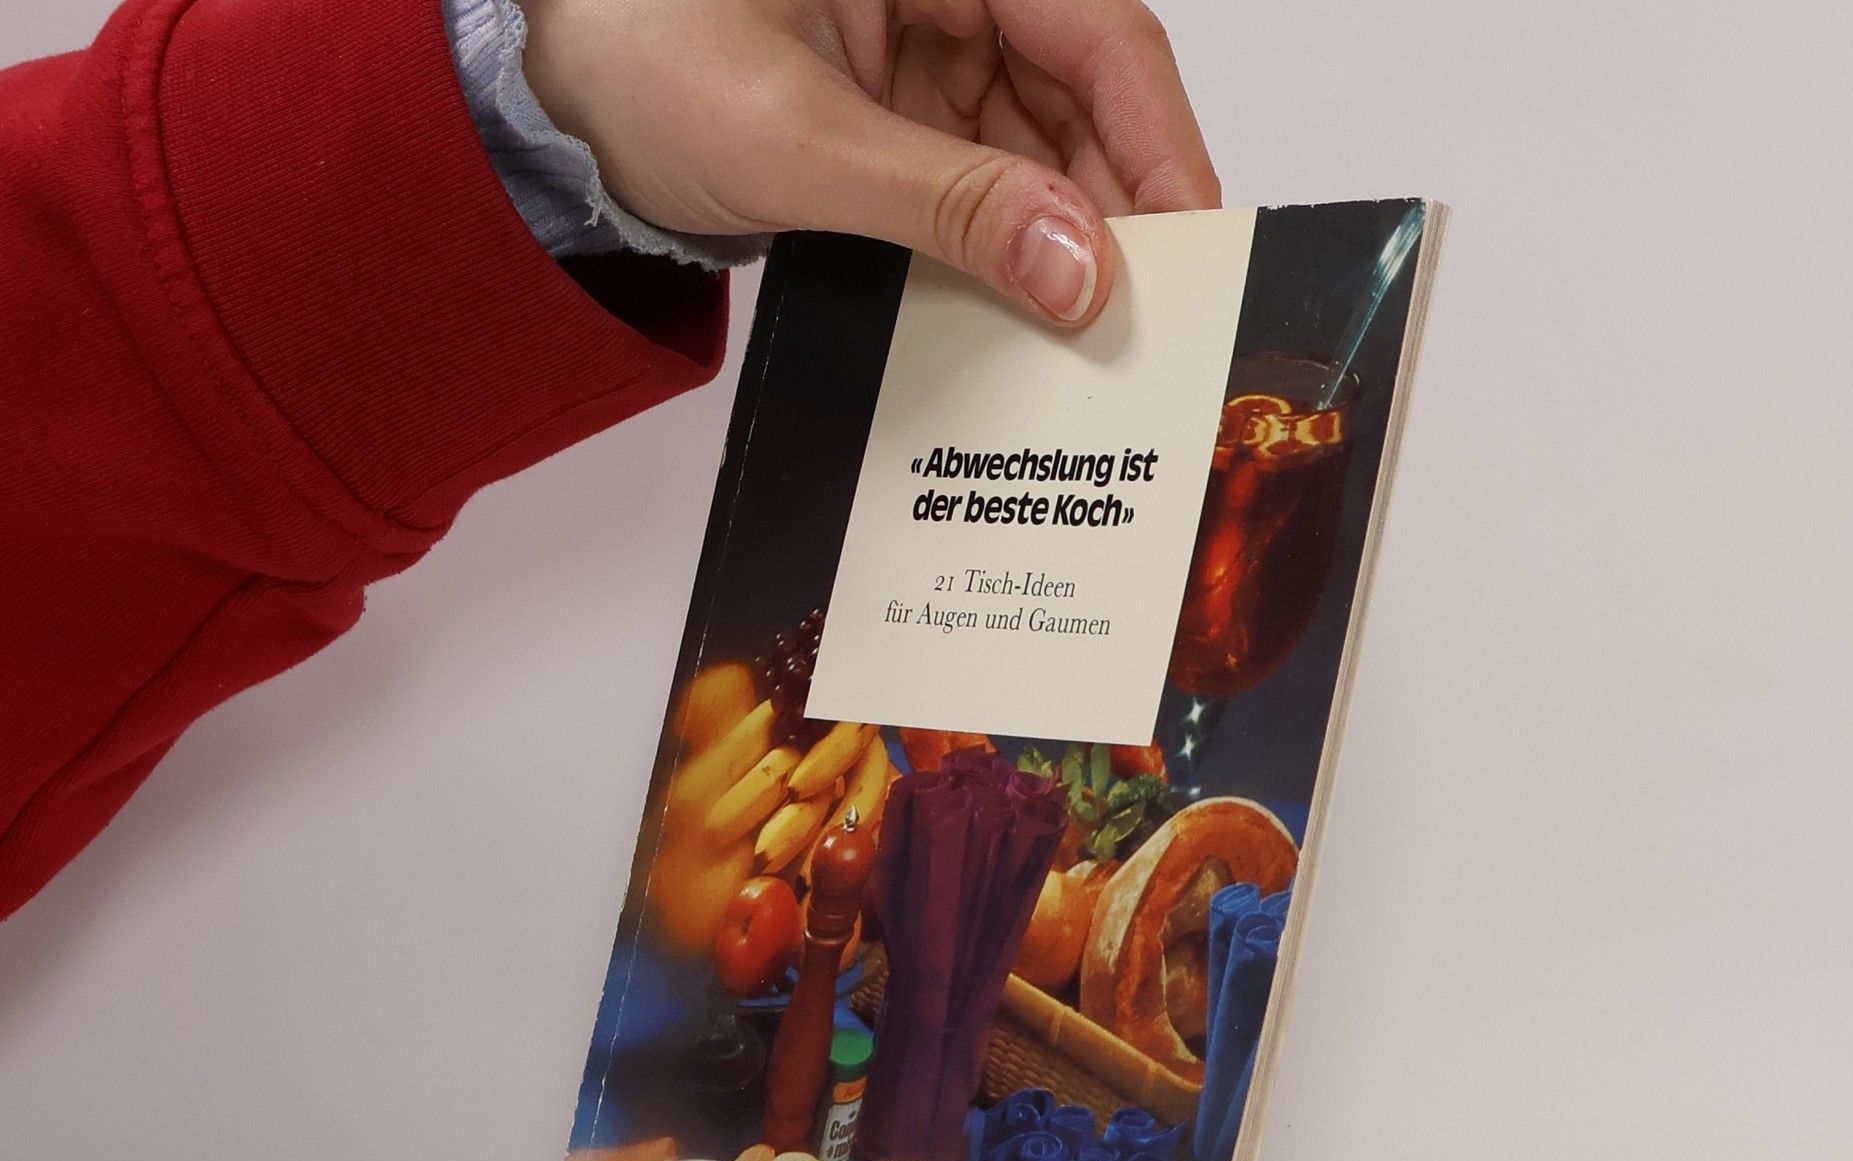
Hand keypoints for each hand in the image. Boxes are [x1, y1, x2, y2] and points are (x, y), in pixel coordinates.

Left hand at [519, 0, 1219, 326]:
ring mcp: (928, 47)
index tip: (1192, 247)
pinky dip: (1006, 241)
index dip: (1161, 143)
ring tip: (1083, 326)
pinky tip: (1019, 301)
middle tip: (1145, 314)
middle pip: (1086, 90)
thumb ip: (945, 204)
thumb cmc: (630, 61)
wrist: (547, 111)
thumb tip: (1074, 265)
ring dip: (1064, 233)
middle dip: (1117, 203)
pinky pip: (988, 175)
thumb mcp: (799, 141)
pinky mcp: (904, 111)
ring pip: (1046, 142)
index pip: (1101, 30)